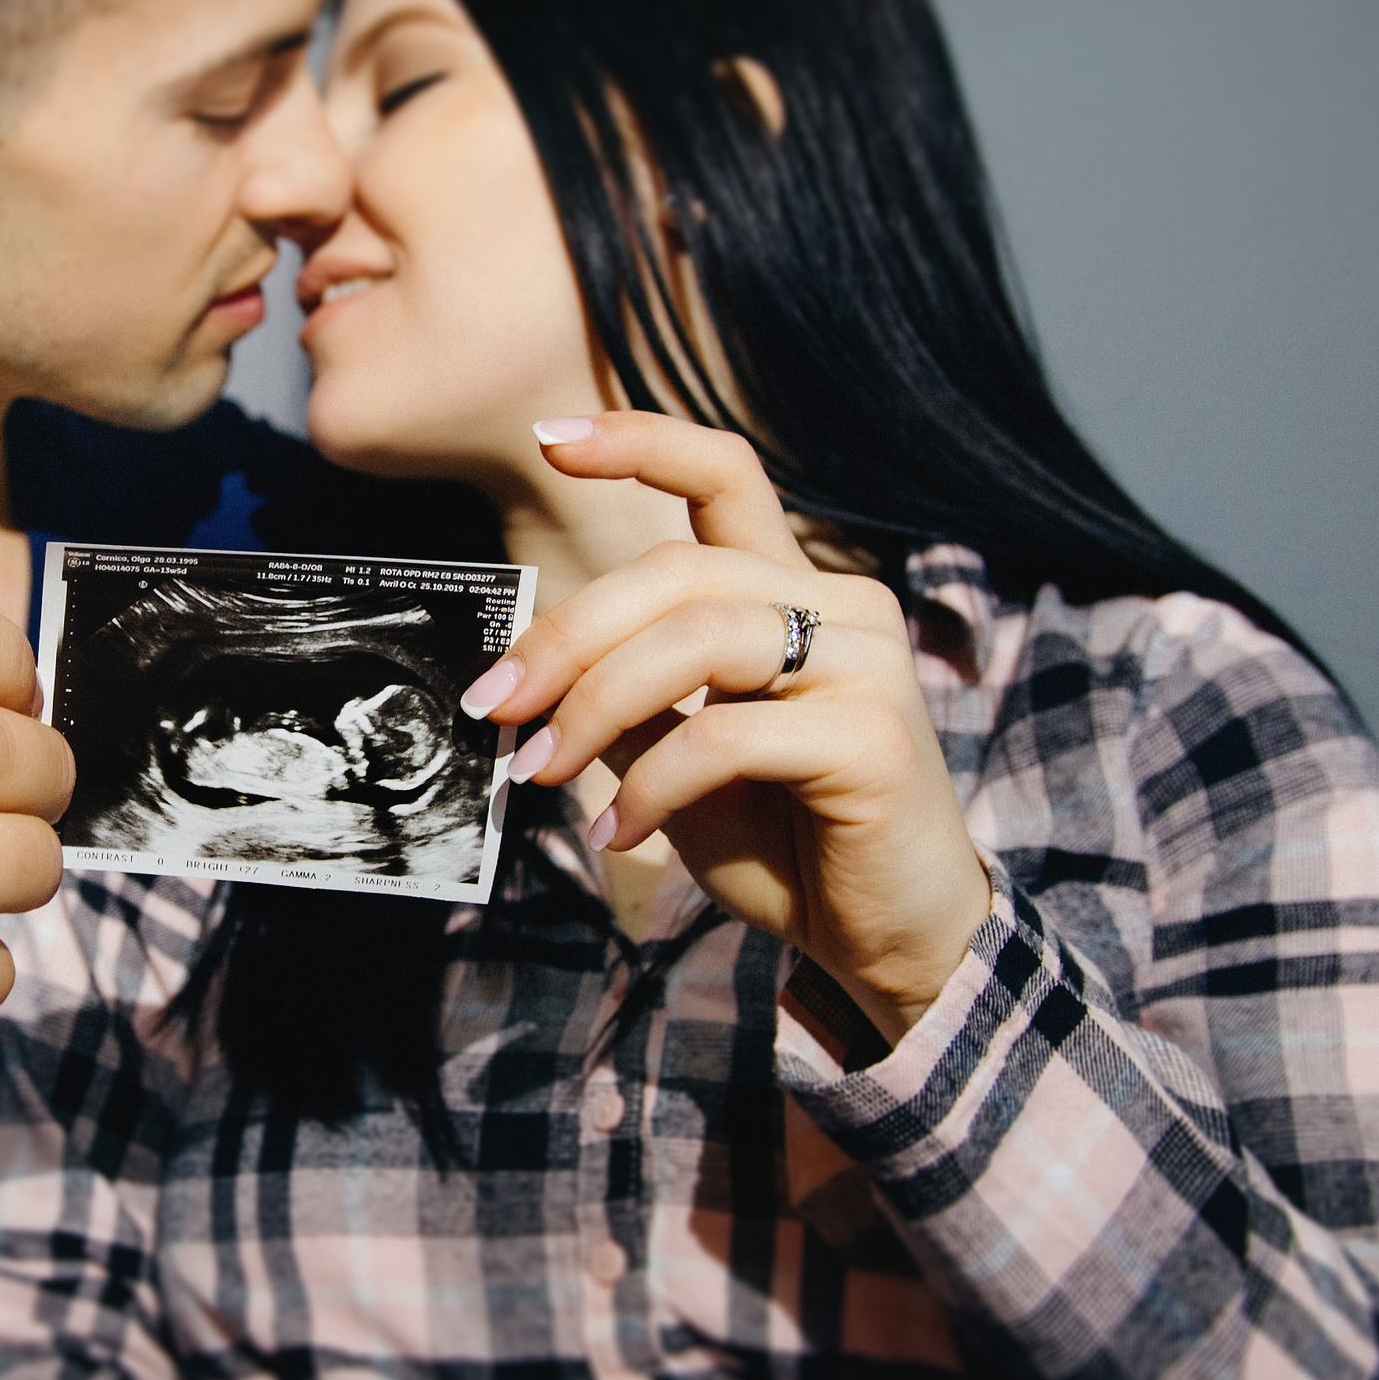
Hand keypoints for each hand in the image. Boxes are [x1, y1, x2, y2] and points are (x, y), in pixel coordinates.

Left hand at [469, 414, 986, 1042]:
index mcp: (791, 591)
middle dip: (566, 636)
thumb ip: (630, 699)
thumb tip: (528, 678)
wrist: (884, 939)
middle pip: (676, 571)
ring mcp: (867, 664)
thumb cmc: (783, 843)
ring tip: (542, 771)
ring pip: (696, 641)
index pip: (726, 476)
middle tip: (495, 705)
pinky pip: (728, 734)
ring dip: (595, 706)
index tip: (550, 440)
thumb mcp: (681, 759)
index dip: (641, 443)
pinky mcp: (874, 737)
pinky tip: (622, 833)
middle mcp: (840, 606)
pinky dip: (653, 784)